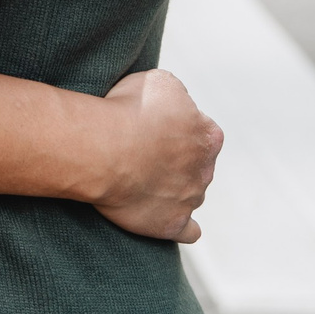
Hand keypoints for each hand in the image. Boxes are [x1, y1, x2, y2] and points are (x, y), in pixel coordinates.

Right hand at [91, 69, 221, 243]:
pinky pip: (188, 231)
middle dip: (175, 160)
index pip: (202, 131)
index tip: (154, 127)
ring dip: (173, 188)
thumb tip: (178, 104)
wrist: (106, 149)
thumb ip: (178, 95)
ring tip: (139, 180)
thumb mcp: (160, 81)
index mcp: (208, 135)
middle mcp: (205, 169)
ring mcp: (190, 199)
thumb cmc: (129, 111)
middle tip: (141, 152)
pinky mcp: (172, 225)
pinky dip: (181, 226)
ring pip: (189, 194)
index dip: (177, 128)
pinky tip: (167, 217)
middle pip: (195, 165)